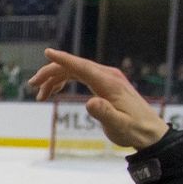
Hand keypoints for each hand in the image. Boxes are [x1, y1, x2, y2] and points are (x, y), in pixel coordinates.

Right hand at [26, 48, 168, 149]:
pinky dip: (65, 81)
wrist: (150, 132)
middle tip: (33, 85)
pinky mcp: (106, 84)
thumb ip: (104, 114)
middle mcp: (108, 76)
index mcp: (109, 83)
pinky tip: (55, 90)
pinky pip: (81, 76)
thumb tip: (90, 103)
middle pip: (75, 67)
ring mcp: (107, 79)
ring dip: (56, 78)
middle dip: (51, 72)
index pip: (82, 67)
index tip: (48, 52)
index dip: (63, 59)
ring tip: (40, 93)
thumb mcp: (119, 126)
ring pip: (76, 71)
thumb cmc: (134, 130)